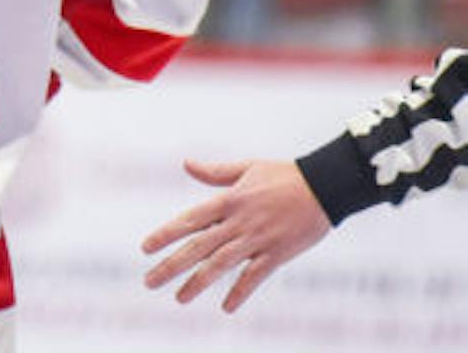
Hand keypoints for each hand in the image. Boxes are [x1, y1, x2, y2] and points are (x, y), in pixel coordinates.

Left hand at [141, 159, 331, 312]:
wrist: (325, 186)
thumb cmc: (284, 175)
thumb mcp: (247, 168)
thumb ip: (215, 172)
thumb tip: (186, 164)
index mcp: (228, 200)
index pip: (189, 220)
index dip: (166, 234)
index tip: (145, 248)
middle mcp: (238, 221)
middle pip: (199, 246)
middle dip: (172, 265)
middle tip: (149, 281)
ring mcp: (258, 239)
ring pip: (221, 264)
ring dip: (198, 282)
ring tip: (179, 298)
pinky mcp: (278, 253)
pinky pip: (255, 276)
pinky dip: (241, 291)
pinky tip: (226, 307)